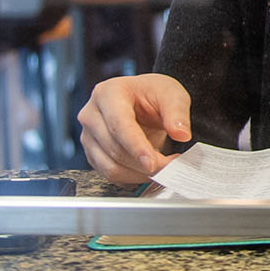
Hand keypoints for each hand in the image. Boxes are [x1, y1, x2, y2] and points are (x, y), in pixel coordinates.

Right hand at [77, 73, 192, 183]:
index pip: (118, 124)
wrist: (141, 100)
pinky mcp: (92, 154)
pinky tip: (150, 169)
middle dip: (144, 163)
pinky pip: (110, 174)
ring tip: (163, 166)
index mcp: (108, 93)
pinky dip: (133, 177)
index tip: (153, 163)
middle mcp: (91, 114)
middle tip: (171, 165)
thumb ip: (177, 112)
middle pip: (114, 148)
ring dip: (140, 173)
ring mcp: (88, 136)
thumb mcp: (172, 94)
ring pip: (111, 166)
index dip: (136, 147)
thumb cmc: (152, 94)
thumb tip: (181, 134)